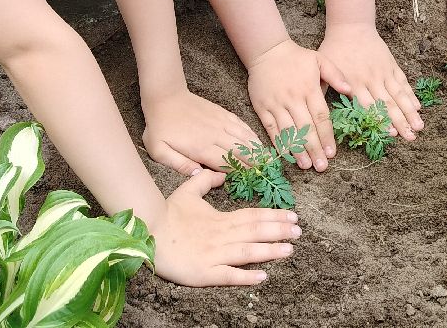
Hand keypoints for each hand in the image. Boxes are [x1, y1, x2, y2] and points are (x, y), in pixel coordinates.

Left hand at [142, 87, 262, 175]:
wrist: (165, 97)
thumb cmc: (160, 127)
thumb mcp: (159, 150)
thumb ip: (180, 165)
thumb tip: (200, 176)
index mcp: (201, 147)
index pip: (226, 163)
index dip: (241, 172)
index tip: (253, 179)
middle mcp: (215, 135)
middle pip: (240, 151)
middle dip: (255, 162)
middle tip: (268, 172)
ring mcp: (220, 122)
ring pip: (244, 137)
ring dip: (257, 149)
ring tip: (268, 159)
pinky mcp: (222, 113)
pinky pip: (241, 125)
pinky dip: (251, 134)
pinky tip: (257, 140)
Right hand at [145, 168, 300, 285]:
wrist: (147, 233)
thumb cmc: (167, 213)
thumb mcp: (187, 191)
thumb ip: (205, 180)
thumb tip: (218, 171)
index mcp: (220, 218)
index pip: (252, 215)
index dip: (273, 215)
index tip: (291, 215)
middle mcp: (221, 236)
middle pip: (255, 232)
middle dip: (279, 231)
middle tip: (299, 231)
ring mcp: (214, 255)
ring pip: (247, 252)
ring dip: (270, 251)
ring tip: (289, 249)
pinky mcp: (204, 273)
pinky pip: (228, 275)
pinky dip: (246, 276)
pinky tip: (262, 276)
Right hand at [246, 38, 334, 170]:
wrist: (267, 51)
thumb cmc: (297, 57)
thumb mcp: (320, 59)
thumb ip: (335, 74)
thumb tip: (349, 89)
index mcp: (309, 89)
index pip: (320, 116)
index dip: (326, 136)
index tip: (332, 153)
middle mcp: (293, 99)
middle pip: (305, 128)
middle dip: (314, 149)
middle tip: (321, 166)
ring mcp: (277, 104)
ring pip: (288, 131)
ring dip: (297, 149)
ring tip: (305, 165)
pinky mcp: (263, 108)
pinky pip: (271, 128)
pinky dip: (278, 142)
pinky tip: (285, 154)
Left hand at [317, 23, 422, 141]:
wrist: (351, 27)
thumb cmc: (335, 49)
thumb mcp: (324, 67)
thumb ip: (324, 86)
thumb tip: (315, 108)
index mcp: (354, 82)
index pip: (369, 105)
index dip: (381, 119)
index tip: (392, 133)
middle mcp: (371, 79)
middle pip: (388, 104)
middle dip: (401, 122)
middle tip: (411, 138)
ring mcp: (383, 72)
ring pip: (399, 94)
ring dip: (410, 111)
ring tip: (419, 127)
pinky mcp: (391, 65)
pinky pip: (403, 82)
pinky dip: (410, 95)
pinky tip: (418, 107)